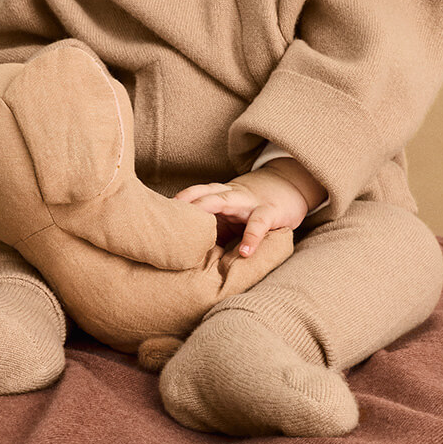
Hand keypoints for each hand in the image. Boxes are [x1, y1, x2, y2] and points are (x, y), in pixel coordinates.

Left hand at [174, 158, 325, 257]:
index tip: (152, 216)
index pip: (192, 195)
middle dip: (183, 204)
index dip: (174, 204)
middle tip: (164, 220)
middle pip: (202, 195)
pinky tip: (245, 253)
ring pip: (224, 201)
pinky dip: (252, 238)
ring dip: (207, 212)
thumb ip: (209, 231)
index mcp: (218, 196)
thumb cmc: (252, 208)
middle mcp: (230, 195)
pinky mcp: (270, 212)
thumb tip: (182, 255)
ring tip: (194, 233)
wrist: (289, 187)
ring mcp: (249, 202)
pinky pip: (259, 224)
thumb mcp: (229, 216)